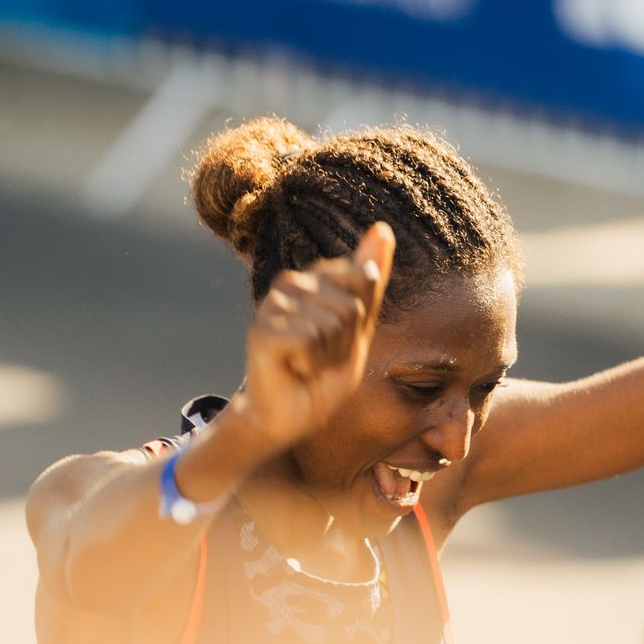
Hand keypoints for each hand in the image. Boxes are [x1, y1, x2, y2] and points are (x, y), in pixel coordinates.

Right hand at [232, 223, 393, 448]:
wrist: (292, 416)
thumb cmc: (323, 374)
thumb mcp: (358, 326)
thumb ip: (368, 281)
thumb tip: (382, 228)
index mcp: (314, 277)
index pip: (364, 278)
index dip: (362, 321)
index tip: (340, 340)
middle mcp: (290, 282)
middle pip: (352, 306)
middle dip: (346, 342)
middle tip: (322, 358)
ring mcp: (273, 304)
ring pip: (333, 323)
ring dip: (329, 356)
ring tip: (308, 365)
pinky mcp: (260, 329)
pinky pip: (310, 339)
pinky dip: (312, 364)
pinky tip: (295, 369)